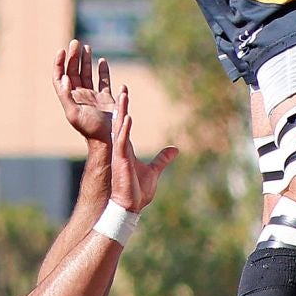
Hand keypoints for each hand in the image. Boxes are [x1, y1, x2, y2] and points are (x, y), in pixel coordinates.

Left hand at [53, 40, 117, 146]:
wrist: (107, 139)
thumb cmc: (89, 128)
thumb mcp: (74, 113)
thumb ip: (66, 95)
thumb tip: (64, 77)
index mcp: (69, 98)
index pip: (60, 76)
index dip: (59, 63)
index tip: (62, 50)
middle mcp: (79, 95)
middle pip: (73, 72)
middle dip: (73, 57)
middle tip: (75, 42)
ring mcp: (93, 96)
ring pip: (87, 74)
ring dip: (85, 61)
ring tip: (86, 47)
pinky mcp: (106, 98)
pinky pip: (103, 81)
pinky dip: (103, 71)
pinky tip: (102, 61)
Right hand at [106, 86, 177, 213]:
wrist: (129, 207)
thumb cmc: (138, 192)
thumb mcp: (154, 171)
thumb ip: (162, 159)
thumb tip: (175, 150)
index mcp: (126, 150)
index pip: (124, 125)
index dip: (124, 110)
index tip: (124, 95)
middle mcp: (121, 149)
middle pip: (120, 122)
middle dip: (121, 105)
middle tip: (123, 88)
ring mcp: (120, 154)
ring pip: (119, 128)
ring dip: (122, 111)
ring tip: (123, 95)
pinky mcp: (120, 161)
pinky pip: (122, 142)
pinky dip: (124, 129)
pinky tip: (127, 117)